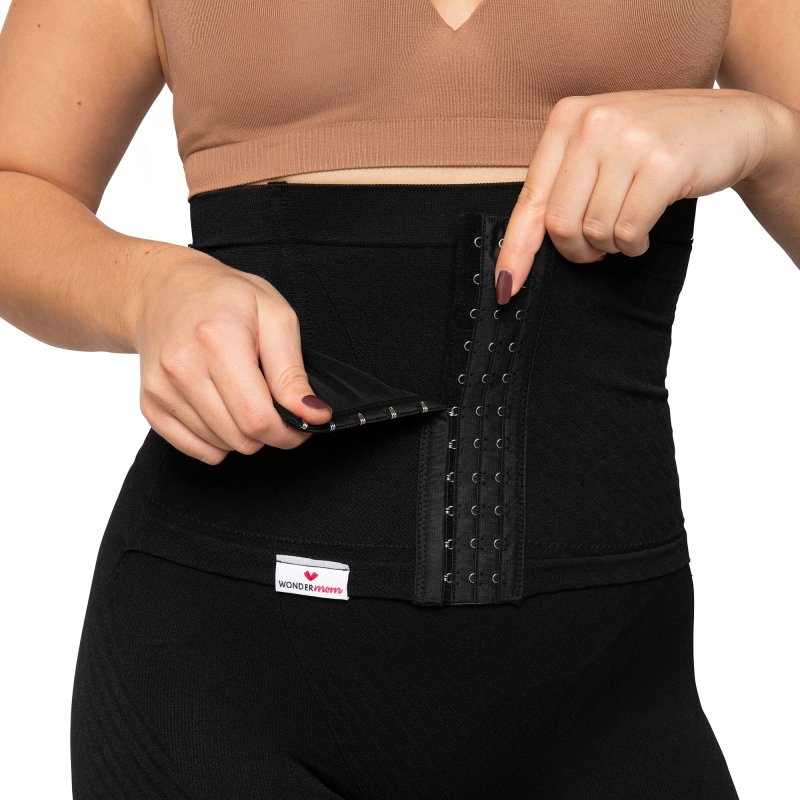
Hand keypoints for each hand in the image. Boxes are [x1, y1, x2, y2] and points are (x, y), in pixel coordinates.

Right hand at [133, 247, 332, 463]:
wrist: (165, 290)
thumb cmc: (225, 298)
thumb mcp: (275, 316)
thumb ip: (293, 371)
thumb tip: (313, 415)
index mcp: (217, 340)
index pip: (257, 417)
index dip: (289, 432)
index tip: (303, 423)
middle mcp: (182, 367)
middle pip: (240, 438)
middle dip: (270, 433)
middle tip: (276, 407)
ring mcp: (161, 389)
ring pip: (220, 447)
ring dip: (243, 434)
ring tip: (245, 397)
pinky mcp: (150, 404)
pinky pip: (194, 449)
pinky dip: (217, 440)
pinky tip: (223, 409)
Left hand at [495, 88, 778, 303]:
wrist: (732, 123)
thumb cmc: (655, 145)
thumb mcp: (601, 150)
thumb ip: (562, 186)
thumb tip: (518, 254)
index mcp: (567, 118)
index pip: (530, 199)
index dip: (516, 250)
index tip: (506, 287)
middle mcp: (593, 123)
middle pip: (559, 224)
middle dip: (577, 250)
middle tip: (597, 247)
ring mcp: (629, 141)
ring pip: (595, 231)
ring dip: (611, 246)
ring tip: (628, 228)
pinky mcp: (663, 165)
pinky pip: (628, 232)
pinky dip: (634, 245)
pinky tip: (645, 233)